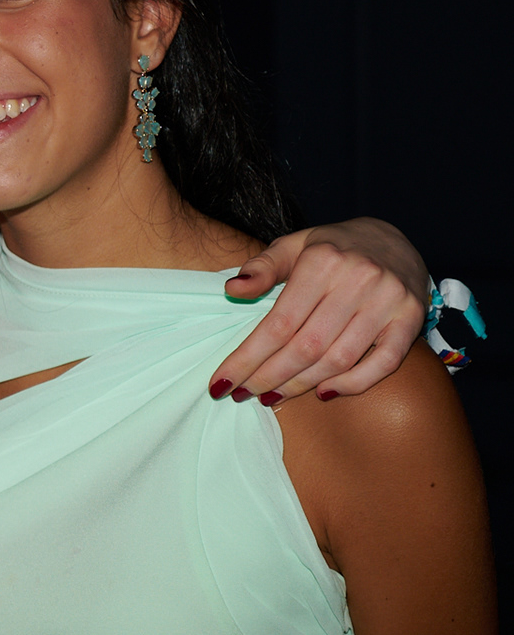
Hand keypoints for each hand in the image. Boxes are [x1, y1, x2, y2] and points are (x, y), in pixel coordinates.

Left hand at [210, 218, 427, 402]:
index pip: (278, 323)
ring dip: (302, 385)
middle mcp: (359, 279)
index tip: (223, 382)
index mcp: (322, 261)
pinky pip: (384, 363)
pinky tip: (323, 392)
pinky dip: (354, 384)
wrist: (392, 238)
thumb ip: (262, 267)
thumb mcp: (292, 246)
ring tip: (273, 396)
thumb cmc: (331, 248)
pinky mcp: (412, 318)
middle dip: (269, 377)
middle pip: (306, 346)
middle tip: (244, 394)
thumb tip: (232, 290)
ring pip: (340, 359)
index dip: (248, 357)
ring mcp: (389, 300)